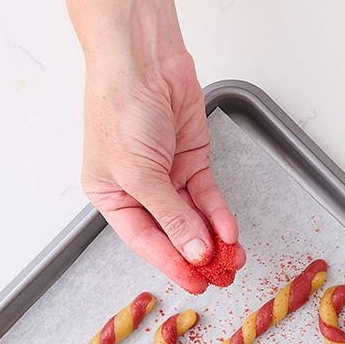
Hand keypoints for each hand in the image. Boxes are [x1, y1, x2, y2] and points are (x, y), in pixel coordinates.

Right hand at [59, 0, 243, 292]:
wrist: (144, 59)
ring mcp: (167, 175)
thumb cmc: (121, 109)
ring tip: (234, 260)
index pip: (145, 241)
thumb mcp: (140, 175)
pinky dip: (220, 214)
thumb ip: (172, 218)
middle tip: (220, 277)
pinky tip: (231, 232)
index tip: (195, 284)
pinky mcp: (191, 160)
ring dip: (215, 239)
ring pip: (194, 217)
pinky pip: (208, 196)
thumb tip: (194, 254)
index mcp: (110, 195)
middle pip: (172, 232)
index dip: (171, 264)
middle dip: (197, 255)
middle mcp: (138, 189)